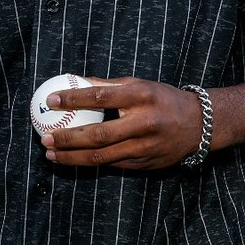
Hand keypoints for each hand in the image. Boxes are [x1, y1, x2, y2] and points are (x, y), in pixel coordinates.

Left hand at [40, 77, 205, 170]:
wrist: (200, 124)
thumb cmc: (161, 99)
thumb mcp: (138, 85)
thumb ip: (107, 85)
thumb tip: (73, 80)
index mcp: (141, 96)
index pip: (101, 97)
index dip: (73, 99)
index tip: (51, 100)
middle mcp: (144, 123)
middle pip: (99, 134)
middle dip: (67, 138)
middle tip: (45, 138)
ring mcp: (146, 146)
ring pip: (103, 157)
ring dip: (73, 157)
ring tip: (51, 154)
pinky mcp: (146, 164)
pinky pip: (112, 164)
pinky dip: (90, 163)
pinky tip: (72, 160)